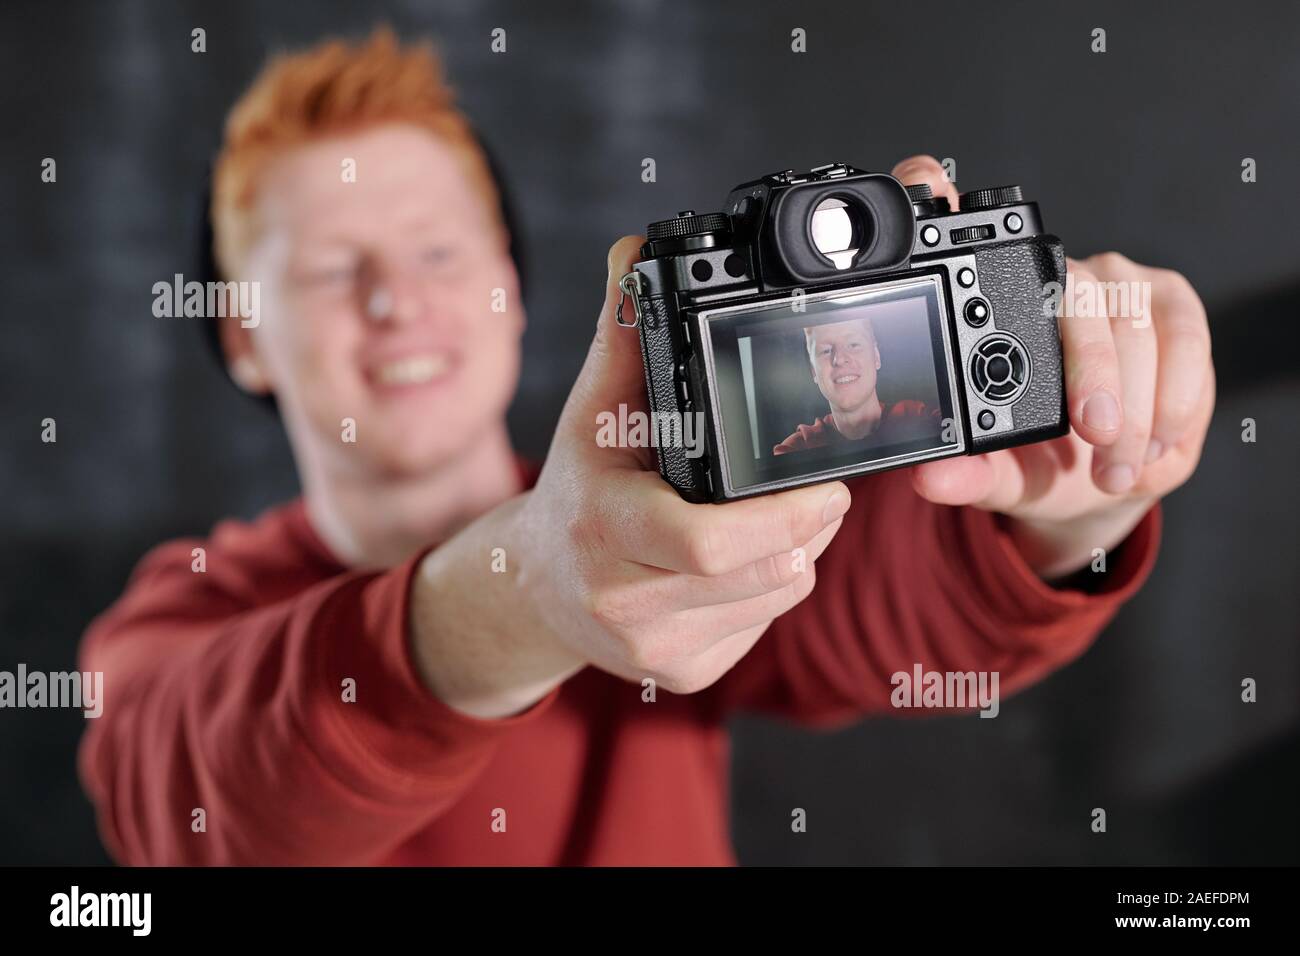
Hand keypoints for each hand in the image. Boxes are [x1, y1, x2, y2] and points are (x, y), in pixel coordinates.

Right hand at [412, 237, 849, 714]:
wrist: (534, 584)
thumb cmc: (577, 488)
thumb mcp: (591, 409)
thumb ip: (626, 332)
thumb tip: (640, 249)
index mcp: (604, 527)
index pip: (709, 544)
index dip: (785, 517)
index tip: (826, 484)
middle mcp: (623, 599)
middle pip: (766, 571)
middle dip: (811, 525)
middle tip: (818, 490)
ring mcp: (653, 646)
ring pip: (779, 595)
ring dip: (800, 551)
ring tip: (774, 517)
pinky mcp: (681, 673)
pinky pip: (765, 625)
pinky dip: (773, 586)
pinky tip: (743, 561)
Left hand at [890, 155, 1214, 578]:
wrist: (1103, 483)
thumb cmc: (1043, 465)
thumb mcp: (1001, 477)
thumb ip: (969, 476)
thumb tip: (929, 479)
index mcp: (994, 313)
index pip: (980, 256)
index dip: (961, 213)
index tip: (948, 215)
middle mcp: (1053, 285)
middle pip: (1075, 299)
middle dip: (1093, 375)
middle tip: (1095, 437)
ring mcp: (1114, 284)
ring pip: (1132, 322)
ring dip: (1136, 403)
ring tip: (1120, 464)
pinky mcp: (1169, 301)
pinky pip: (1182, 335)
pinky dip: (1174, 394)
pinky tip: (1156, 440)